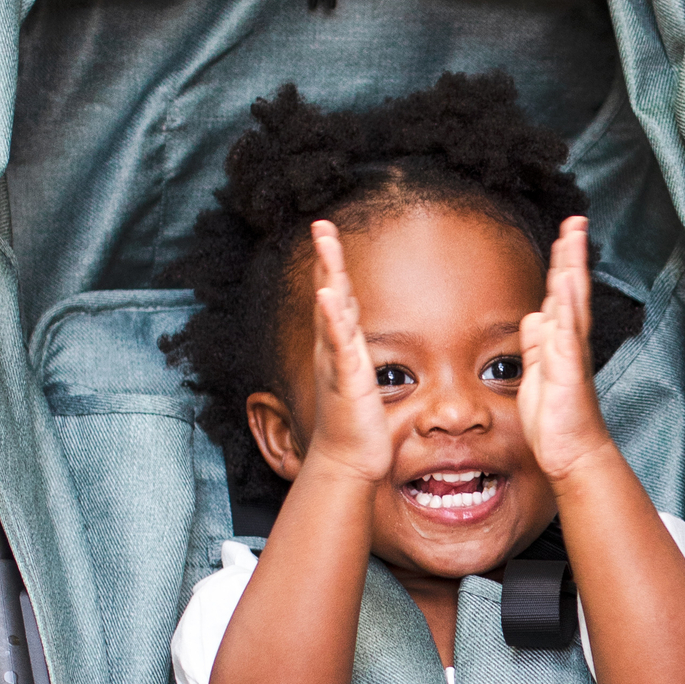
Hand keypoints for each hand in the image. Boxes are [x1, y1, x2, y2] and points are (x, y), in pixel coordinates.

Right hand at [303, 220, 397, 484]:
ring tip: (324, 243)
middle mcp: (334, 349)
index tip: (329, 236)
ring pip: (331, 310)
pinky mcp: (345, 379)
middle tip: (321, 224)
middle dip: (325, 257)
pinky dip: (331, 318)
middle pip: (328, 293)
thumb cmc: (357, 424)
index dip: (332, 266)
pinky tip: (326, 294)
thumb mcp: (363, 378)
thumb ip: (360, 354)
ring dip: (328, 274)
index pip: (337, 299)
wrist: (350, 459)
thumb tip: (361, 336)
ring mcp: (337, 362)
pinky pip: (337, 344)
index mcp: (342, 348)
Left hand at [518, 216, 613, 488]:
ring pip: (573, 302)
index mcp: (560, 342)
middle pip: (572, 288)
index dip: (562, 263)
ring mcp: (571, 354)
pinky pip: (568, 331)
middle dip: (572, 253)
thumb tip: (536, 317)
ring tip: (573, 236)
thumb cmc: (557, 419)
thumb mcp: (536, 373)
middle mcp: (570, 342)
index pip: (561, 294)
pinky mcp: (569, 369)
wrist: (572, 452)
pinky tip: (567, 282)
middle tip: (575, 220)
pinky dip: (569, 305)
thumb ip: (536, 344)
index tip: (565, 233)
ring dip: (573, 268)